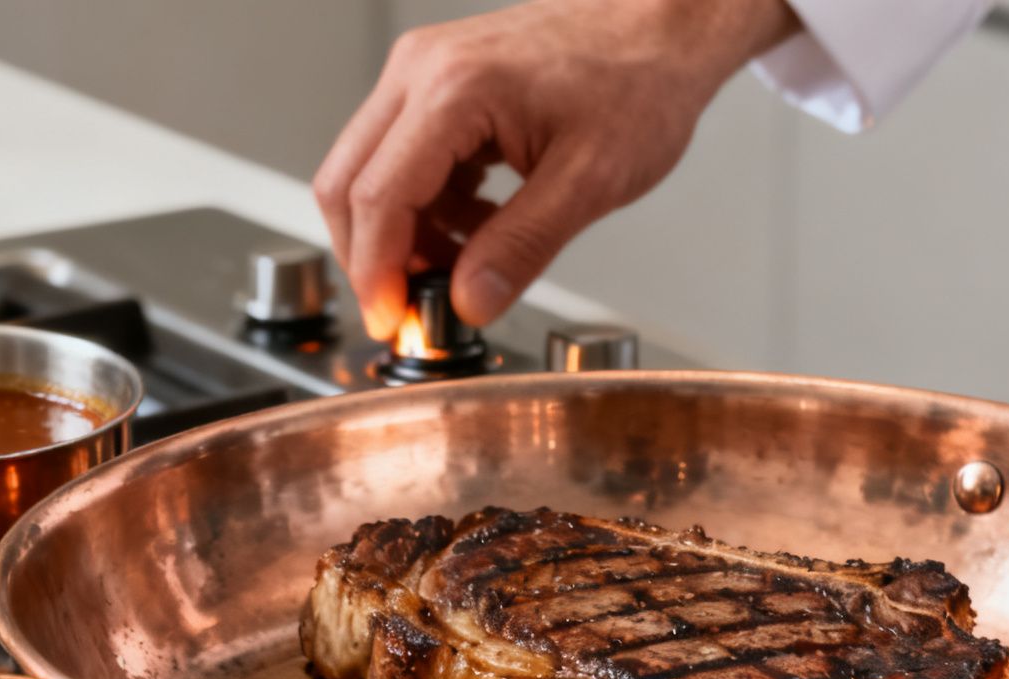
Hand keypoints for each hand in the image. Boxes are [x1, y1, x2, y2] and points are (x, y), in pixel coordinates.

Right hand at [314, 0, 799, 338]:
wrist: (660, 29)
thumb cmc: (638, 82)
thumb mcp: (589, 181)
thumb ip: (522, 247)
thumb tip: (470, 302)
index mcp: (454, 90)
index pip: (378, 196)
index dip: (376, 271)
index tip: (392, 320)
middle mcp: (422, 71)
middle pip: (348, 182)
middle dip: (373, 257)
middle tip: (412, 309)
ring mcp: (424, 72)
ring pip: (368, 171)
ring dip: (404, 233)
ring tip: (468, 263)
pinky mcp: (437, 83)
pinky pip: (401, 156)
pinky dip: (426, 206)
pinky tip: (479, 224)